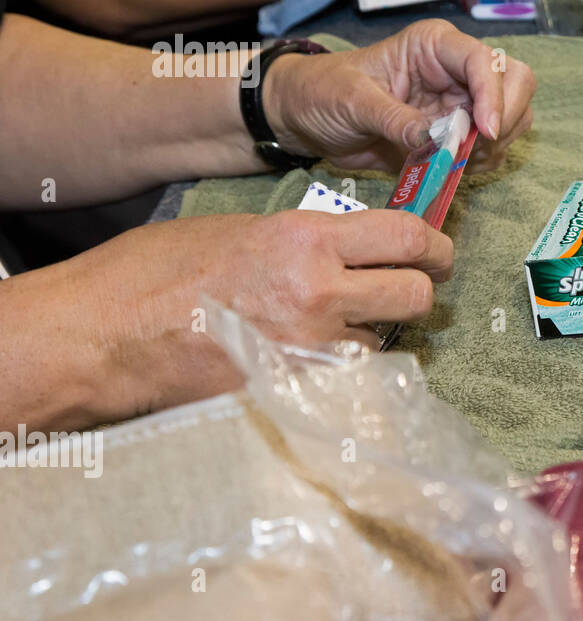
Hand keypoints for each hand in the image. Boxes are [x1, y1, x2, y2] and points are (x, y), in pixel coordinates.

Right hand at [0, 210, 452, 430]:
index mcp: (306, 238)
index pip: (407, 236)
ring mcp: (307, 347)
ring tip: (334, 330)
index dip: (435, 247)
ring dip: (371, 336)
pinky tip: (316, 362)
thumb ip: (306, 241)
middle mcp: (319, 290)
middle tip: (408, 294)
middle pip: (414, 296)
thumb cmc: (160, 271)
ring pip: (381, 342)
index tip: (439, 256)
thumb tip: (355, 249)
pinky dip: (342, 372)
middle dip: (418, 294)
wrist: (105, 333)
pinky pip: (346, 380)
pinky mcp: (292, 389)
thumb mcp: (242, 231)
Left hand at [262, 19, 535, 173]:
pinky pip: (491, 150)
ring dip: (494, 146)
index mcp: (434, 46)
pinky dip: (481, 164)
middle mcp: (457, 71)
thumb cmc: (323, 92)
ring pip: (512, 118)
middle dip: (506, 117)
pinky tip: (450, 168)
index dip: (494, 95)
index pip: (485, 61)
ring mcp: (462, 103)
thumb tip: (439, 141)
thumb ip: (397, 120)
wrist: (305, 120)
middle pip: (516, 83)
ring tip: (455, 161)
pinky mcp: (457, 135)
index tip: (485, 131)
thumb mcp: (353, 101)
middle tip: (477, 148)